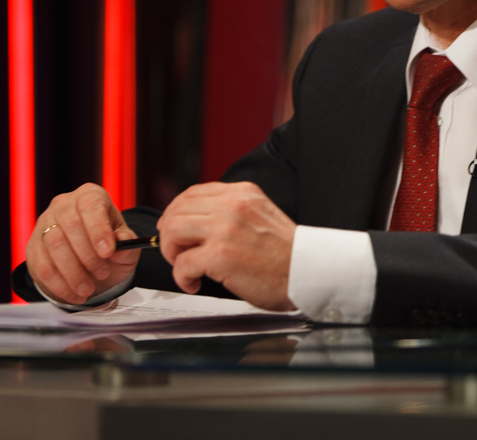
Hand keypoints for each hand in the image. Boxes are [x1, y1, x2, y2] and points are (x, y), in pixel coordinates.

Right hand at [26, 183, 140, 303]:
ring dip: (73, 272)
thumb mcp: (126, 246)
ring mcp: (44, 224)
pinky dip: (59, 285)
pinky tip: (75, 294)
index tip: (108, 252)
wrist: (90, 265)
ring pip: (53, 244)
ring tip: (89, 288)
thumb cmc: (109, 249)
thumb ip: (128, 244)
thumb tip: (122, 244)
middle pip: (71, 225)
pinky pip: (42, 265)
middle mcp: (64, 205)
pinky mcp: (33, 246)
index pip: (91, 206)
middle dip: (88, 255)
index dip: (99, 229)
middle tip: (102, 273)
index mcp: (90, 196)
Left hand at [156, 182, 296, 310]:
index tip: (171, 228)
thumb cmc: (285, 255)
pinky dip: (182, 277)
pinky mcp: (221, 256)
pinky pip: (182, 263)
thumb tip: (197, 222)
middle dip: (168, 234)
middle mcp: (233, 206)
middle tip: (176, 253)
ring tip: (185, 266)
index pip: (192, 193)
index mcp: (242, 193)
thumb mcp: (260, 215)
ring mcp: (226, 229)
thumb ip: (232, 212)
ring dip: (171, 252)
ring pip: (172, 231)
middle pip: (177, 210)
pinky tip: (194, 283)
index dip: (175, 212)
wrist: (308, 273)